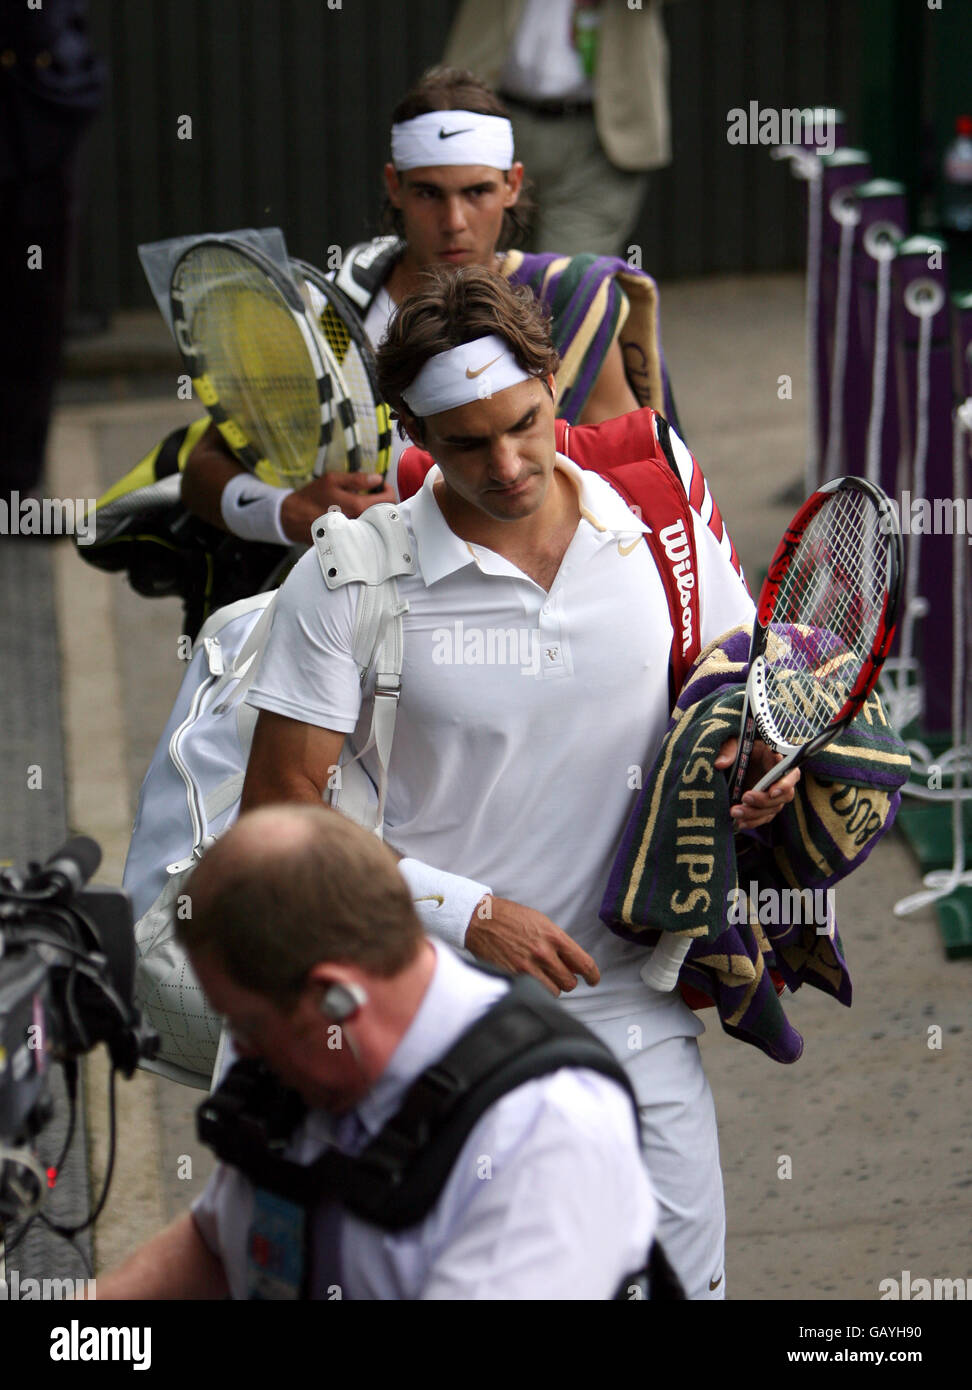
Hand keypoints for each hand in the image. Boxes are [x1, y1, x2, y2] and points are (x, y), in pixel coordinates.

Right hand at [280, 472, 395, 542]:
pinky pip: (366, 532)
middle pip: (385, 514)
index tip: (381, 487)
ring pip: (377, 524)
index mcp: (356, 506)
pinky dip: (366, 523)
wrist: (293, 518)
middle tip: (374, 495)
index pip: (388, 501)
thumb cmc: (312, 497)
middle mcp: (358, 523)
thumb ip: (357, 479)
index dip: (388, 491)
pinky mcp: (349, 542)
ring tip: (363, 504)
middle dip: (383, 503)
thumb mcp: (333, 480)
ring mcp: (354, 534)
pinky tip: (356, 516)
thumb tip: (377, 478)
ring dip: (375, 513)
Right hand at [465, 896, 600, 996]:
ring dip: (552, 987)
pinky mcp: (513, 977)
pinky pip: (534, 993)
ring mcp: (527, 967)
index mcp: (553, 936)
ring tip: (543, 977)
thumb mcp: (541, 922)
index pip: (583, 963)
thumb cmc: (511, 918)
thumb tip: (574, 964)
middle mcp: (543, 953)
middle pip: (570, 982)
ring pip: (554, 992)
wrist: (481, 920)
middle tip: (561, 975)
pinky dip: (536, 990)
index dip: (593, 975)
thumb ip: (559, 943)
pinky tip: (531, 980)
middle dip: (568, 980)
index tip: (593, 979)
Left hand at [714, 736, 800, 830]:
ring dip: (755, 813)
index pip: (791, 773)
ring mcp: (773, 794)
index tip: (771, 791)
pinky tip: (740, 823)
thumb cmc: (737, 747)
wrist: (730, 762)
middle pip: (784, 795)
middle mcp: (779, 779)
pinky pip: (764, 818)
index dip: (785, 784)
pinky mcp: (764, 806)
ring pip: (773, 809)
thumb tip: (720, 764)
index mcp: (776, 760)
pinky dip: (752, 822)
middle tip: (745, 797)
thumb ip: (729, 750)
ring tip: (735, 812)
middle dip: (764, 800)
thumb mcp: (732, 742)